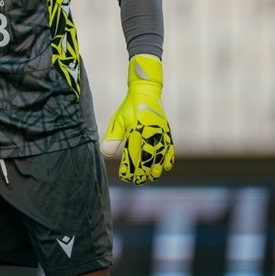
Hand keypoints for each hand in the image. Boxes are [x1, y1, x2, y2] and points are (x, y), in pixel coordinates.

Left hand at [102, 54, 174, 184]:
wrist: (146, 94)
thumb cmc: (129, 108)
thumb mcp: (117, 121)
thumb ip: (112, 137)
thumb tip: (105, 153)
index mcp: (138, 136)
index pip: (133, 161)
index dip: (129, 172)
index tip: (124, 177)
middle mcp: (151, 139)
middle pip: (147, 164)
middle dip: (141, 175)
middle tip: (135, 181)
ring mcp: (161, 138)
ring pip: (160, 162)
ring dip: (154, 171)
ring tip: (148, 177)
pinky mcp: (167, 136)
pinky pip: (170, 153)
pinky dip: (166, 162)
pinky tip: (163, 168)